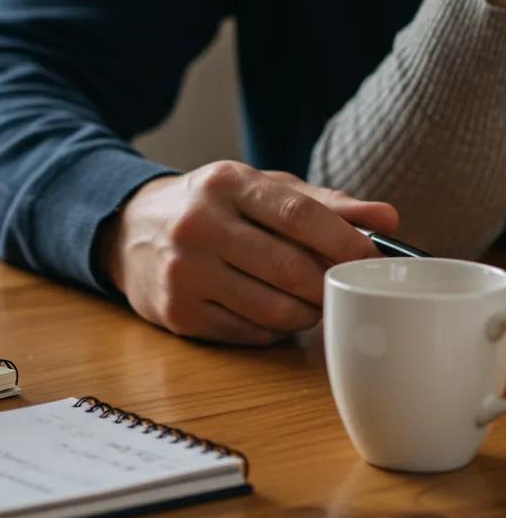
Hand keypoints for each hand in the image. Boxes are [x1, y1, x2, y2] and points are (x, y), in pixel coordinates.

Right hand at [98, 161, 398, 345]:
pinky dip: (273, 329)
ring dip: (306, 312)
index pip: (298, 215)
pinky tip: (268, 309)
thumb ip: (322, 203)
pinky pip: (250, 333)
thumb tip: (387, 218)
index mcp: (225, 184)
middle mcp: (199, 225)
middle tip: (341, 286)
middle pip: (291, 269)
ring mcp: (185, 272)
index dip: (345, 242)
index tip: (372, 259)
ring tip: (306, 298)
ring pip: (274, 310)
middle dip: (328, 284)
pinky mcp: (179, 313)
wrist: (129, 230)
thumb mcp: (256, 190)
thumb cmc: (209, 207)